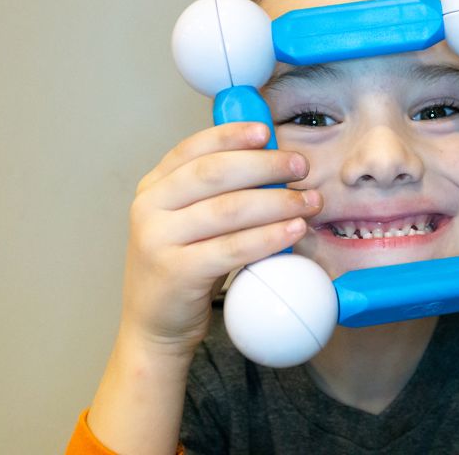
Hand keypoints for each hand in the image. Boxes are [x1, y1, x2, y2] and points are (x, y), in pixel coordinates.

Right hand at [120, 121, 322, 356]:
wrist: (154, 327)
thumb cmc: (183, 268)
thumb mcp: (187, 221)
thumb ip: (215, 192)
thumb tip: (271, 161)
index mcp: (153, 187)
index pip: (193, 148)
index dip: (231, 136)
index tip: (266, 131)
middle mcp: (149, 208)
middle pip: (214, 173)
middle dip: (264, 165)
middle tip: (300, 166)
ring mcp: (159, 240)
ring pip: (229, 209)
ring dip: (277, 201)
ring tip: (308, 201)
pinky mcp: (178, 272)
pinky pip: (233, 248)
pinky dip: (269, 236)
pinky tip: (294, 230)